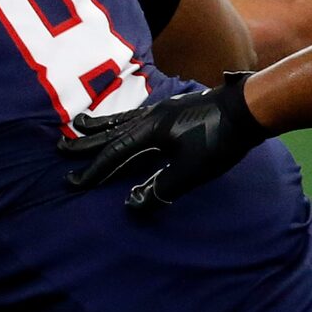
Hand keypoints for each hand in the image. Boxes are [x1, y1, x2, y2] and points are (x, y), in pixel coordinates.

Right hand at [58, 75, 266, 211]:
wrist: (250, 107)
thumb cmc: (222, 139)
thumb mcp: (192, 171)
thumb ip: (161, 187)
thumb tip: (132, 204)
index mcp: (151, 131)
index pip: (114, 154)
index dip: (92, 170)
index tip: (73, 183)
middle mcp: (151, 117)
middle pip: (111, 132)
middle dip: (85, 142)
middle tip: (60, 146)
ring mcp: (163, 109)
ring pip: (122, 118)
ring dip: (100, 125)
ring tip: (81, 123)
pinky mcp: (176, 107)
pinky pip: (138, 113)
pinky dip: (123, 118)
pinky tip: (125, 119)